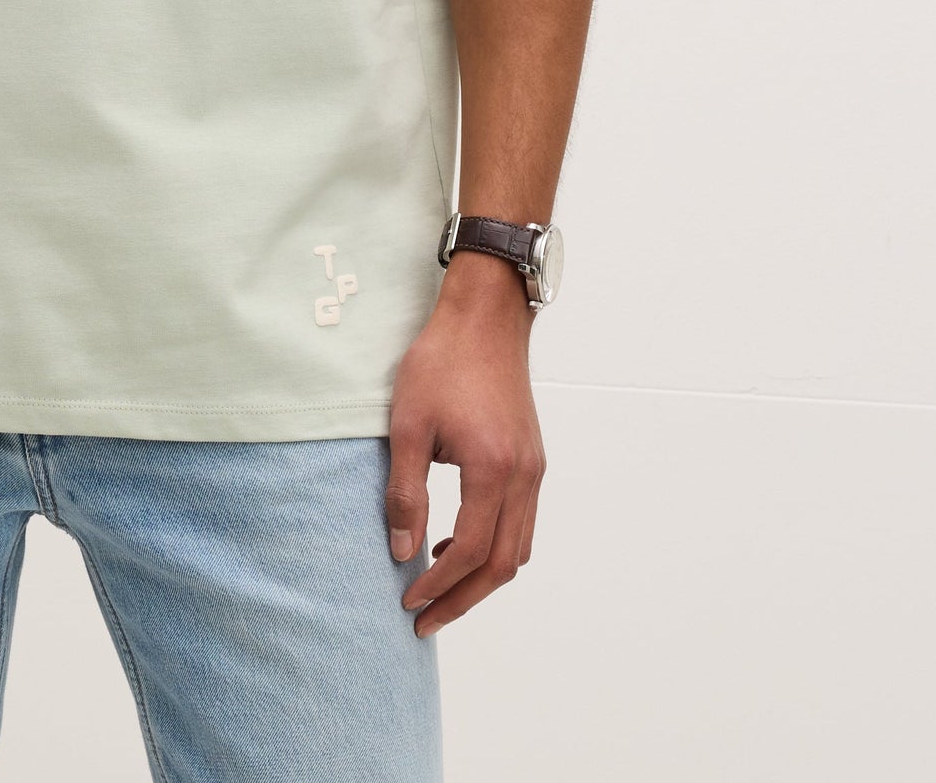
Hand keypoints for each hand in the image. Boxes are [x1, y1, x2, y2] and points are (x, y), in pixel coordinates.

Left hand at [385, 252, 546, 637]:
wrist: (485, 316)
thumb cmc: (442, 361)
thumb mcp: (408, 423)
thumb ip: (404, 491)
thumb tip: (401, 549)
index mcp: (493, 469)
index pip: (471, 551)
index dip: (439, 584)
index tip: (408, 600)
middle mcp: (524, 476)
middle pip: (502, 564)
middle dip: (463, 598)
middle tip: (425, 618)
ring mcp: (534, 468)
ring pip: (519, 548)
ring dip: (482, 576)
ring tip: (438, 585)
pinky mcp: (533, 458)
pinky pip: (522, 521)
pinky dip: (495, 545)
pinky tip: (459, 538)